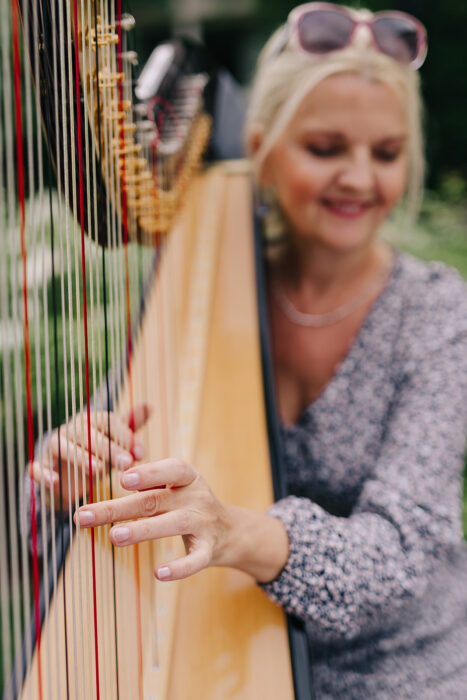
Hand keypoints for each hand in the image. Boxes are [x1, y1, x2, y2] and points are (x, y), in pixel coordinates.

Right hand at [29, 403, 151, 509]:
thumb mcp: (115, 442)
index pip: (106, 421)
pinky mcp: (42, 465)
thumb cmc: (98, 454)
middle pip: (87, 433)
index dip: (123, 435)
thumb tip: (150, 405)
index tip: (139, 454)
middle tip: (126, 464)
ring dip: (80, 457)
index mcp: (91, 421)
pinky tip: (55, 481)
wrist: (70, 477)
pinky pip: (38, 467)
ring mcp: (54, 446)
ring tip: (98, 470)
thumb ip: (130, 426)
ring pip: (63, 446)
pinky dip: (43, 473)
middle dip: (108, 448)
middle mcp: (71, 429)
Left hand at [75, 458, 289, 582]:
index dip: (148, 473)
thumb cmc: (188, 503)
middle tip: (85, 516)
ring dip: (142, 530)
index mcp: (187, 477)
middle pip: (155, 500)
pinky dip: (179, 567)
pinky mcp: (208, 550)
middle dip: (118, 508)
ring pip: (173, 525)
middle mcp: (196, 497)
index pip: (170, 469)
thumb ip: (148, 481)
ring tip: (114, 536)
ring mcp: (204, 523)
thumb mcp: (175, 486)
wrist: (230, 530)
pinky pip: (195, 560)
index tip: (123, 479)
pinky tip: (159, 573)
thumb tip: (117, 472)